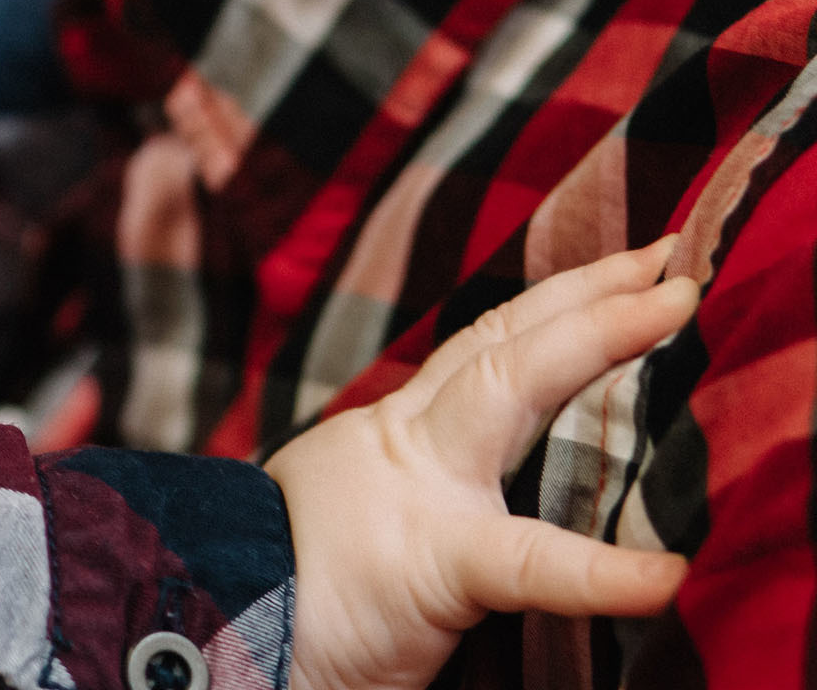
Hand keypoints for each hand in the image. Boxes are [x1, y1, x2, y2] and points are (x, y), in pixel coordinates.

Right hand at [269, 237, 695, 689]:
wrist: (209, 627)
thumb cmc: (289, 598)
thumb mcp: (364, 523)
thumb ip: (426, 495)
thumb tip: (485, 497)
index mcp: (394, 439)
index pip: (482, 352)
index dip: (554, 306)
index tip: (629, 270)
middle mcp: (406, 443)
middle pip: (500, 342)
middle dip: (585, 292)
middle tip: (667, 256)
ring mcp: (421, 490)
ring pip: (508, 382)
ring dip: (594, 333)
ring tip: (673, 307)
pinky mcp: (434, 564)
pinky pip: (529, 562)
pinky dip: (601, 573)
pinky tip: (662, 577)